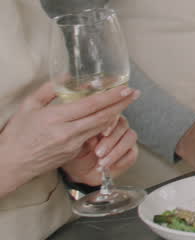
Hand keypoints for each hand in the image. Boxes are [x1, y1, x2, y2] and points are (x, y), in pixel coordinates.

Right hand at [0, 83, 137, 195]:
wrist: (9, 165)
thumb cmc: (16, 135)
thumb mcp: (28, 107)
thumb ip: (48, 90)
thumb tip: (67, 77)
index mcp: (56, 118)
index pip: (91, 105)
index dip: (111, 96)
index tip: (126, 88)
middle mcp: (67, 133)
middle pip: (102, 116)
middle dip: (121, 104)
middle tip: (135, 93)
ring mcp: (72, 145)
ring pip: (100, 127)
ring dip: (115, 115)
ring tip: (126, 102)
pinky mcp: (73, 154)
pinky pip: (92, 137)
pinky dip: (102, 127)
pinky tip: (109, 118)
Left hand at [62, 114, 138, 186]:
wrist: (82, 172)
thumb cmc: (79, 155)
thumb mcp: (77, 147)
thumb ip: (86, 140)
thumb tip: (93, 139)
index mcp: (104, 120)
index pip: (112, 115)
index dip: (110, 123)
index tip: (103, 134)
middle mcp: (117, 126)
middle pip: (123, 125)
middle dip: (111, 140)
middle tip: (98, 153)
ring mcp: (126, 138)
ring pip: (130, 137)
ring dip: (116, 151)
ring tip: (102, 162)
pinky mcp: (131, 151)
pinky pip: (132, 153)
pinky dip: (120, 161)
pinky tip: (109, 166)